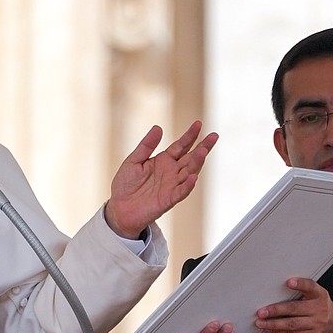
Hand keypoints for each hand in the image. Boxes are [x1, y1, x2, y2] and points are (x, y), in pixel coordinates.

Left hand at [104, 121, 217, 238]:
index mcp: (163, 161)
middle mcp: (171, 172)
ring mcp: (171, 186)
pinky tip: (193, 177)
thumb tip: (158, 128)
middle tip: (213, 136)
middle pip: (191, 157)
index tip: (198, 124)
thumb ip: (146, 146)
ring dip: (197, 163)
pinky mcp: (168, 199)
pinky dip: (187, 185)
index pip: (181, 146)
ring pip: (189, 172)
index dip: (190, 135)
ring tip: (203, 151)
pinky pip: (180, 192)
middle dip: (202, 147)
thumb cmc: (125, 185)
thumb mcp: (133, 160)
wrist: (119, 208)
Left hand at [255, 277, 332, 332]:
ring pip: (292, 324)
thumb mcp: (317, 296)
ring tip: (261, 322)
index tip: (289, 282)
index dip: (300, 284)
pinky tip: (268, 329)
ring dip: (273, 324)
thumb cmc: (322, 307)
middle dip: (276, 310)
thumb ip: (302, 291)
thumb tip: (275, 289)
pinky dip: (278, 332)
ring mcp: (316, 324)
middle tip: (261, 312)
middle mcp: (319, 309)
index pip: (311, 287)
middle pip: (295, 308)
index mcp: (319, 295)